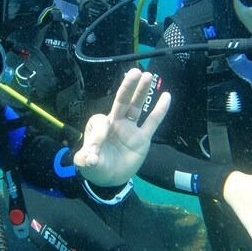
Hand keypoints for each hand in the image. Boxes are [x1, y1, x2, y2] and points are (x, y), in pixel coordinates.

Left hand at [74, 69, 169, 186]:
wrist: (109, 180)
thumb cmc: (95, 166)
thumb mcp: (85, 163)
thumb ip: (86, 158)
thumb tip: (92, 155)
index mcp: (100, 126)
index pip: (101, 120)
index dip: (99, 132)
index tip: (94, 150)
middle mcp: (116, 123)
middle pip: (122, 101)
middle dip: (128, 86)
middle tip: (135, 71)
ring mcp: (130, 129)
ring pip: (137, 107)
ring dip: (141, 92)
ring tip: (148, 75)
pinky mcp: (142, 139)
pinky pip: (152, 123)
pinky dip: (159, 110)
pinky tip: (166, 96)